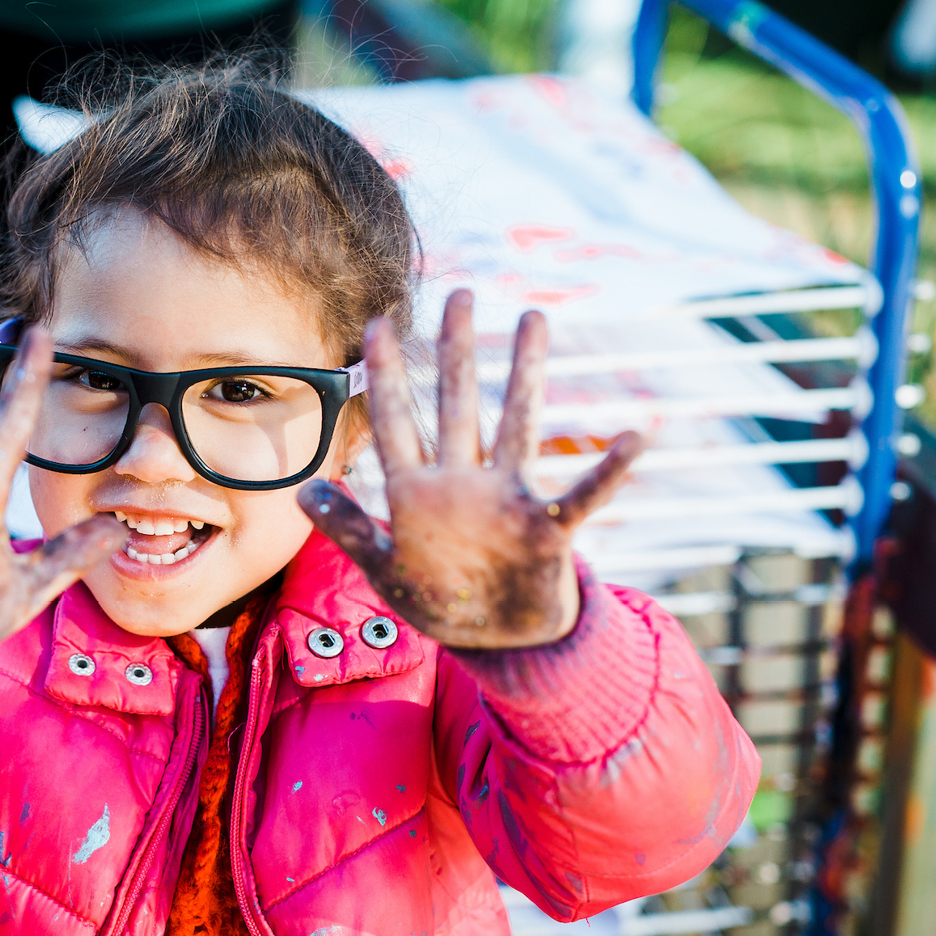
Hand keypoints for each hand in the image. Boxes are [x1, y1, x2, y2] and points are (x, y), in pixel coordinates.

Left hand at [299, 291, 641, 648]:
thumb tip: (302, 491)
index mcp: (418, 494)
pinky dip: (608, 472)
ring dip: (526, 374)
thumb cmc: (438, 598)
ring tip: (534, 318)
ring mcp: (508, 502)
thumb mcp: (382, 566)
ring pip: (517, 425)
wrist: (495, 642)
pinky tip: (634, 438)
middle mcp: (463, 485)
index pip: (396, 423)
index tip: (377, 323)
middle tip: (461, 293)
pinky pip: (582, 496)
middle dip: (457, 351)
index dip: (387, 376)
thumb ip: (347, 528)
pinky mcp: (547, 530)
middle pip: (457, 405)